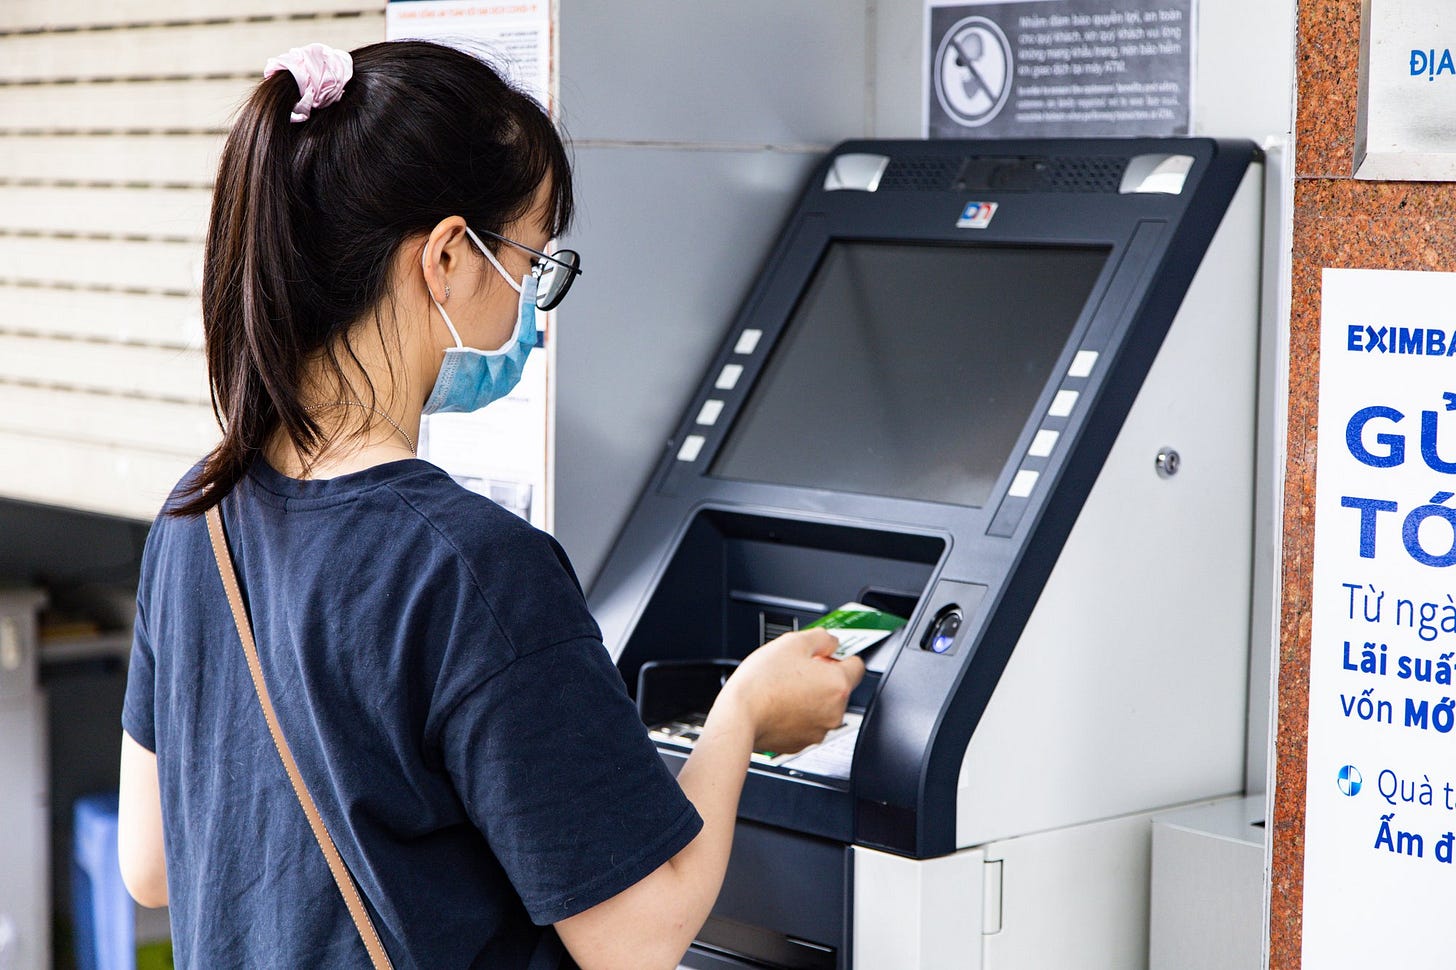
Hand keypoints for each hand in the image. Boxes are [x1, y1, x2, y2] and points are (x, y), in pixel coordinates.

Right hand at [713, 629, 865, 753]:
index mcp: (837, 685)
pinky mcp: (801, 743)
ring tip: (783, 687)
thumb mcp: (793, 642)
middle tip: (797, 669)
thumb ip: (821, 638)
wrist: (738, 717)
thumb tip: (831, 642)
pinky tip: (779, 704)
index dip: (839, 656)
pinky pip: (806, 724)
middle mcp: (834, 712)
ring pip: (822, 707)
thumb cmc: (762, 683)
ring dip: (809, 697)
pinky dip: (797, 715)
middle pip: (838, 688)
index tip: (825, 655)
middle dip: (822, 677)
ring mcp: (818, 731)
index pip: (857, 665)